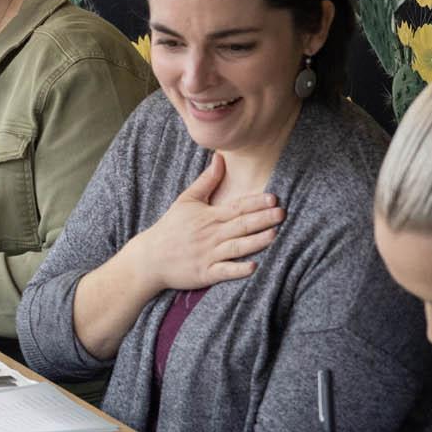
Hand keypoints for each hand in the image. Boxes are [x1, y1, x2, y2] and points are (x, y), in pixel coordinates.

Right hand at [126, 153, 284, 290]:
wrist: (149, 257)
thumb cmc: (171, 227)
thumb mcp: (185, 200)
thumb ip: (206, 181)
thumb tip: (220, 157)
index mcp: (208, 216)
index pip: (236, 207)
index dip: (255, 203)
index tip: (273, 198)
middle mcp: (210, 235)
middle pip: (240, 225)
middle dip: (262, 219)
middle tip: (281, 213)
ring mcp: (208, 254)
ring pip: (236, 247)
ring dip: (255, 241)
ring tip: (273, 234)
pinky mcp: (205, 273)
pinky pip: (223, 271)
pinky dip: (237, 269)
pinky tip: (252, 266)